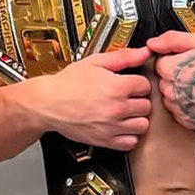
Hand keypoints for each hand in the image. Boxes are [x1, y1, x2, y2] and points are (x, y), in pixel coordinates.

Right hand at [26, 46, 152, 150]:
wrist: (48, 103)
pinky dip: (129, 136)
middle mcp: (117, 108)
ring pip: (143, 125)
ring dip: (136, 118)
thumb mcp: (95, 62)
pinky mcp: (105, 140)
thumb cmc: (67, 83)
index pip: (146, 85)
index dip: (138, 82)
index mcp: (117, 87)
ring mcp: (112, 127)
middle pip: (146, 105)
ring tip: (125, 111)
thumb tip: (144, 52)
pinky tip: (120, 126)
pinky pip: (131, 142)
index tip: (131, 83)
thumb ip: (123, 57)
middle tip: (127, 97)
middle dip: (138, 99)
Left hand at [147, 31, 194, 129]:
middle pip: (162, 80)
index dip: (172, 59)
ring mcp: (179, 108)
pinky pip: (177, 110)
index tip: (185, 60)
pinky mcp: (187, 121)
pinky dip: (186, 104)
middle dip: (175, 75)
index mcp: (173, 70)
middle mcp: (173, 92)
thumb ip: (171, 40)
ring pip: (169, 95)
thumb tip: (152, 43)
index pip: (159, 63)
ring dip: (179, 90)